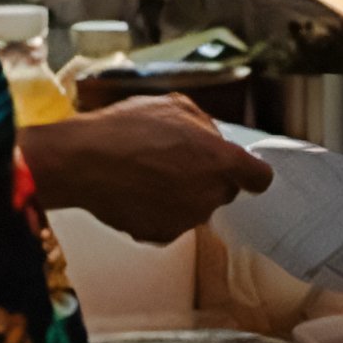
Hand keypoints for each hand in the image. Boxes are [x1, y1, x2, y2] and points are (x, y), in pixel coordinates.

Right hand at [27, 95, 274, 238]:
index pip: (259, 178)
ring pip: (194, 208)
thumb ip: (205, 126)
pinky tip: (136, 193)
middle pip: (222, 192)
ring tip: (147, 175)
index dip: (250, 173)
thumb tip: (213, 139)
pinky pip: (169, 223)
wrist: (83, 162)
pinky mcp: (161, 236)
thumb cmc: (127, 129)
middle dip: (206, 180)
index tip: (241, 171)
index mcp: (220, 161)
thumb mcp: (174, 106)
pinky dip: (157, 212)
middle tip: (175, 163)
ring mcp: (186, 219)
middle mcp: (209, 195)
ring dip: (181, 196)